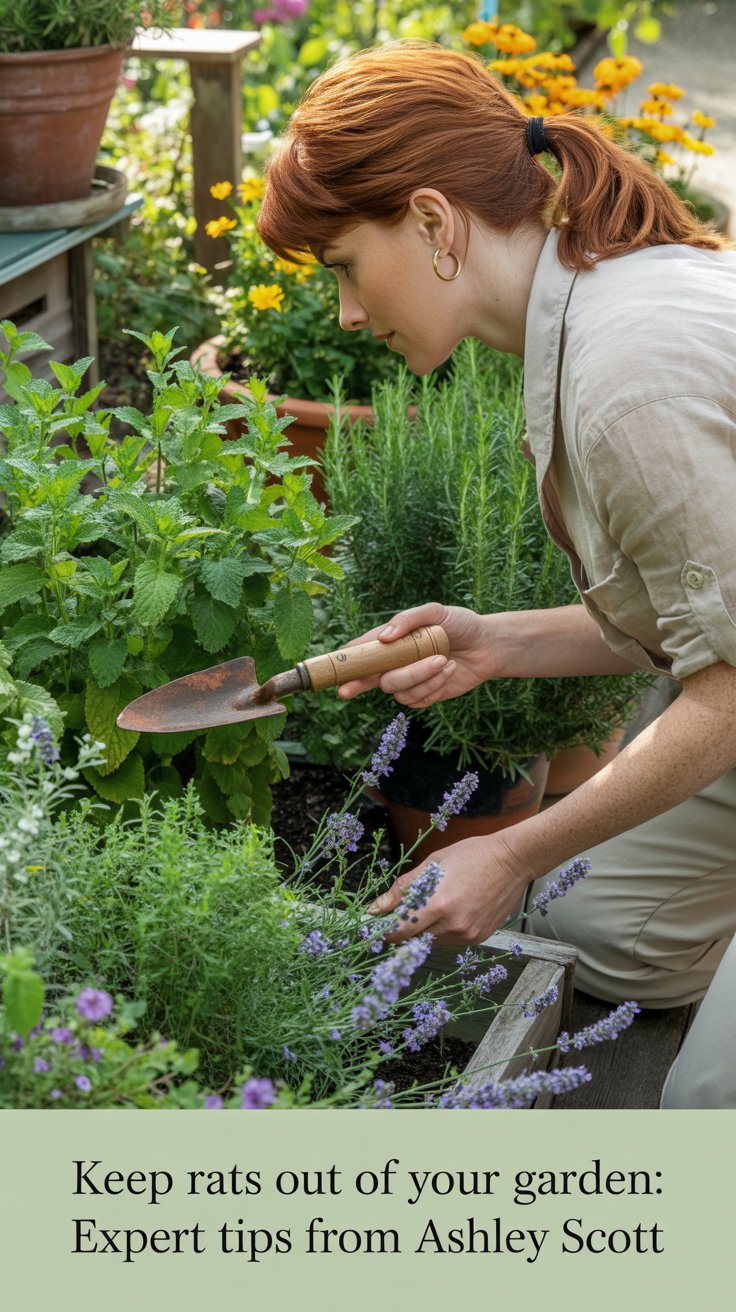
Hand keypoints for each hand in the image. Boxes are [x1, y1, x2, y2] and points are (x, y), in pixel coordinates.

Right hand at [338, 602, 493, 705]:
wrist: (488, 644)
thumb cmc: (460, 624)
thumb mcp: (435, 612)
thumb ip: (408, 620)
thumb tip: (383, 637)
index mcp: (391, 641)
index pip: (361, 652)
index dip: (344, 662)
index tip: (331, 672)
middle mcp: (395, 663)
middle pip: (370, 678)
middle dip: (357, 685)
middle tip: (347, 690)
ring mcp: (410, 680)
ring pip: (397, 689)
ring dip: (420, 675)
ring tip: (444, 659)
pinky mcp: (426, 695)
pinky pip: (418, 699)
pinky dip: (434, 684)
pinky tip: (450, 669)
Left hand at [367, 831, 530, 945]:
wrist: (511, 861)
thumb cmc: (472, 856)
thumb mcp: (432, 864)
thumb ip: (402, 889)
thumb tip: (376, 908)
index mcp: (437, 904)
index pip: (399, 932)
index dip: (387, 929)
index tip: (382, 923)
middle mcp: (452, 925)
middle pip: (414, 940)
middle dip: (406, 928)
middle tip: (409, 910)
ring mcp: (467, 934)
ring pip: (432, 942)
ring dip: (426, 929)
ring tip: (437, 903)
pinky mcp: (478, 938)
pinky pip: (451, 941)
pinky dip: (445, 930)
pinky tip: (454, 909)